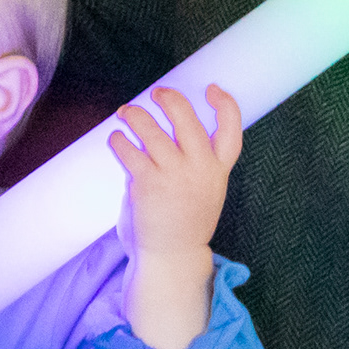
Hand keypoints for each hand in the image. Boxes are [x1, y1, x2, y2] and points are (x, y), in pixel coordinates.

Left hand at [110, 86, 241, 348]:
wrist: (172, 258)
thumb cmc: (184, 224)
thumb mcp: (204, 192)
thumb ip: (194, 166)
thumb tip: (163, 135)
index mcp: (217, 171)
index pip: (231, 131)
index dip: (226, 105)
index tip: (213, 89)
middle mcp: (199, 169)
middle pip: (188, 119)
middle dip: (170, 100)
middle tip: (157, 94)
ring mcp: (173, 175)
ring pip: (152, 130)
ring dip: (135, 115)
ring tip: (126, 112)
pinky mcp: (146, 183)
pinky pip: (129, 150)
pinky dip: (119, 141)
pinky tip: (116, 140)